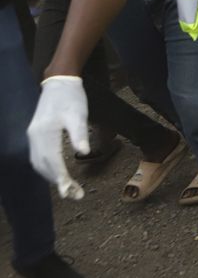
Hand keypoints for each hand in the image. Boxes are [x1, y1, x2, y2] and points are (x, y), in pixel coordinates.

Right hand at [27, 76, 88, 199]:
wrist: (59, 82)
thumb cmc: (71, 98)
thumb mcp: (78, 114)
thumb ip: (79, 134)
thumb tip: (84, 153)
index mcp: (44, 133)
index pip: (52, 162)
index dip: (61, 178)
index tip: (71, 191)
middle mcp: (34, 138)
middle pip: (43, 166)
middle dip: (58, 183)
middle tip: (75, 195)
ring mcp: (33, 137)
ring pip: (39, 164)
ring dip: (51, 178)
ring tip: (69, 189)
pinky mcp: (36, 135)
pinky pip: (39, 157)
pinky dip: (47, 169)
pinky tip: (57, 174)